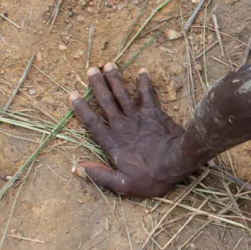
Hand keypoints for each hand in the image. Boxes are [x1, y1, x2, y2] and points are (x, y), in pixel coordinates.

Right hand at [69, 63, 195, 197]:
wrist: (178, 162)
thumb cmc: (152, 177)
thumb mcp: (123, 185)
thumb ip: (100, 176)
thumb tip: (77, 169)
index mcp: (113, 143)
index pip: (92, 123)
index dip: (81, 109)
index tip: (72, 95)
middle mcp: (122, 126)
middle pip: (106, 102)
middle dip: (97, 85)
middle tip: (90, 69)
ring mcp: (138, 117)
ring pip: (123, 94)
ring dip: (115, 79)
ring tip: (108, 64)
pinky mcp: (155, 113)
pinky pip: (148, 94)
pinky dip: (145, 82)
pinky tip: (142, 71)